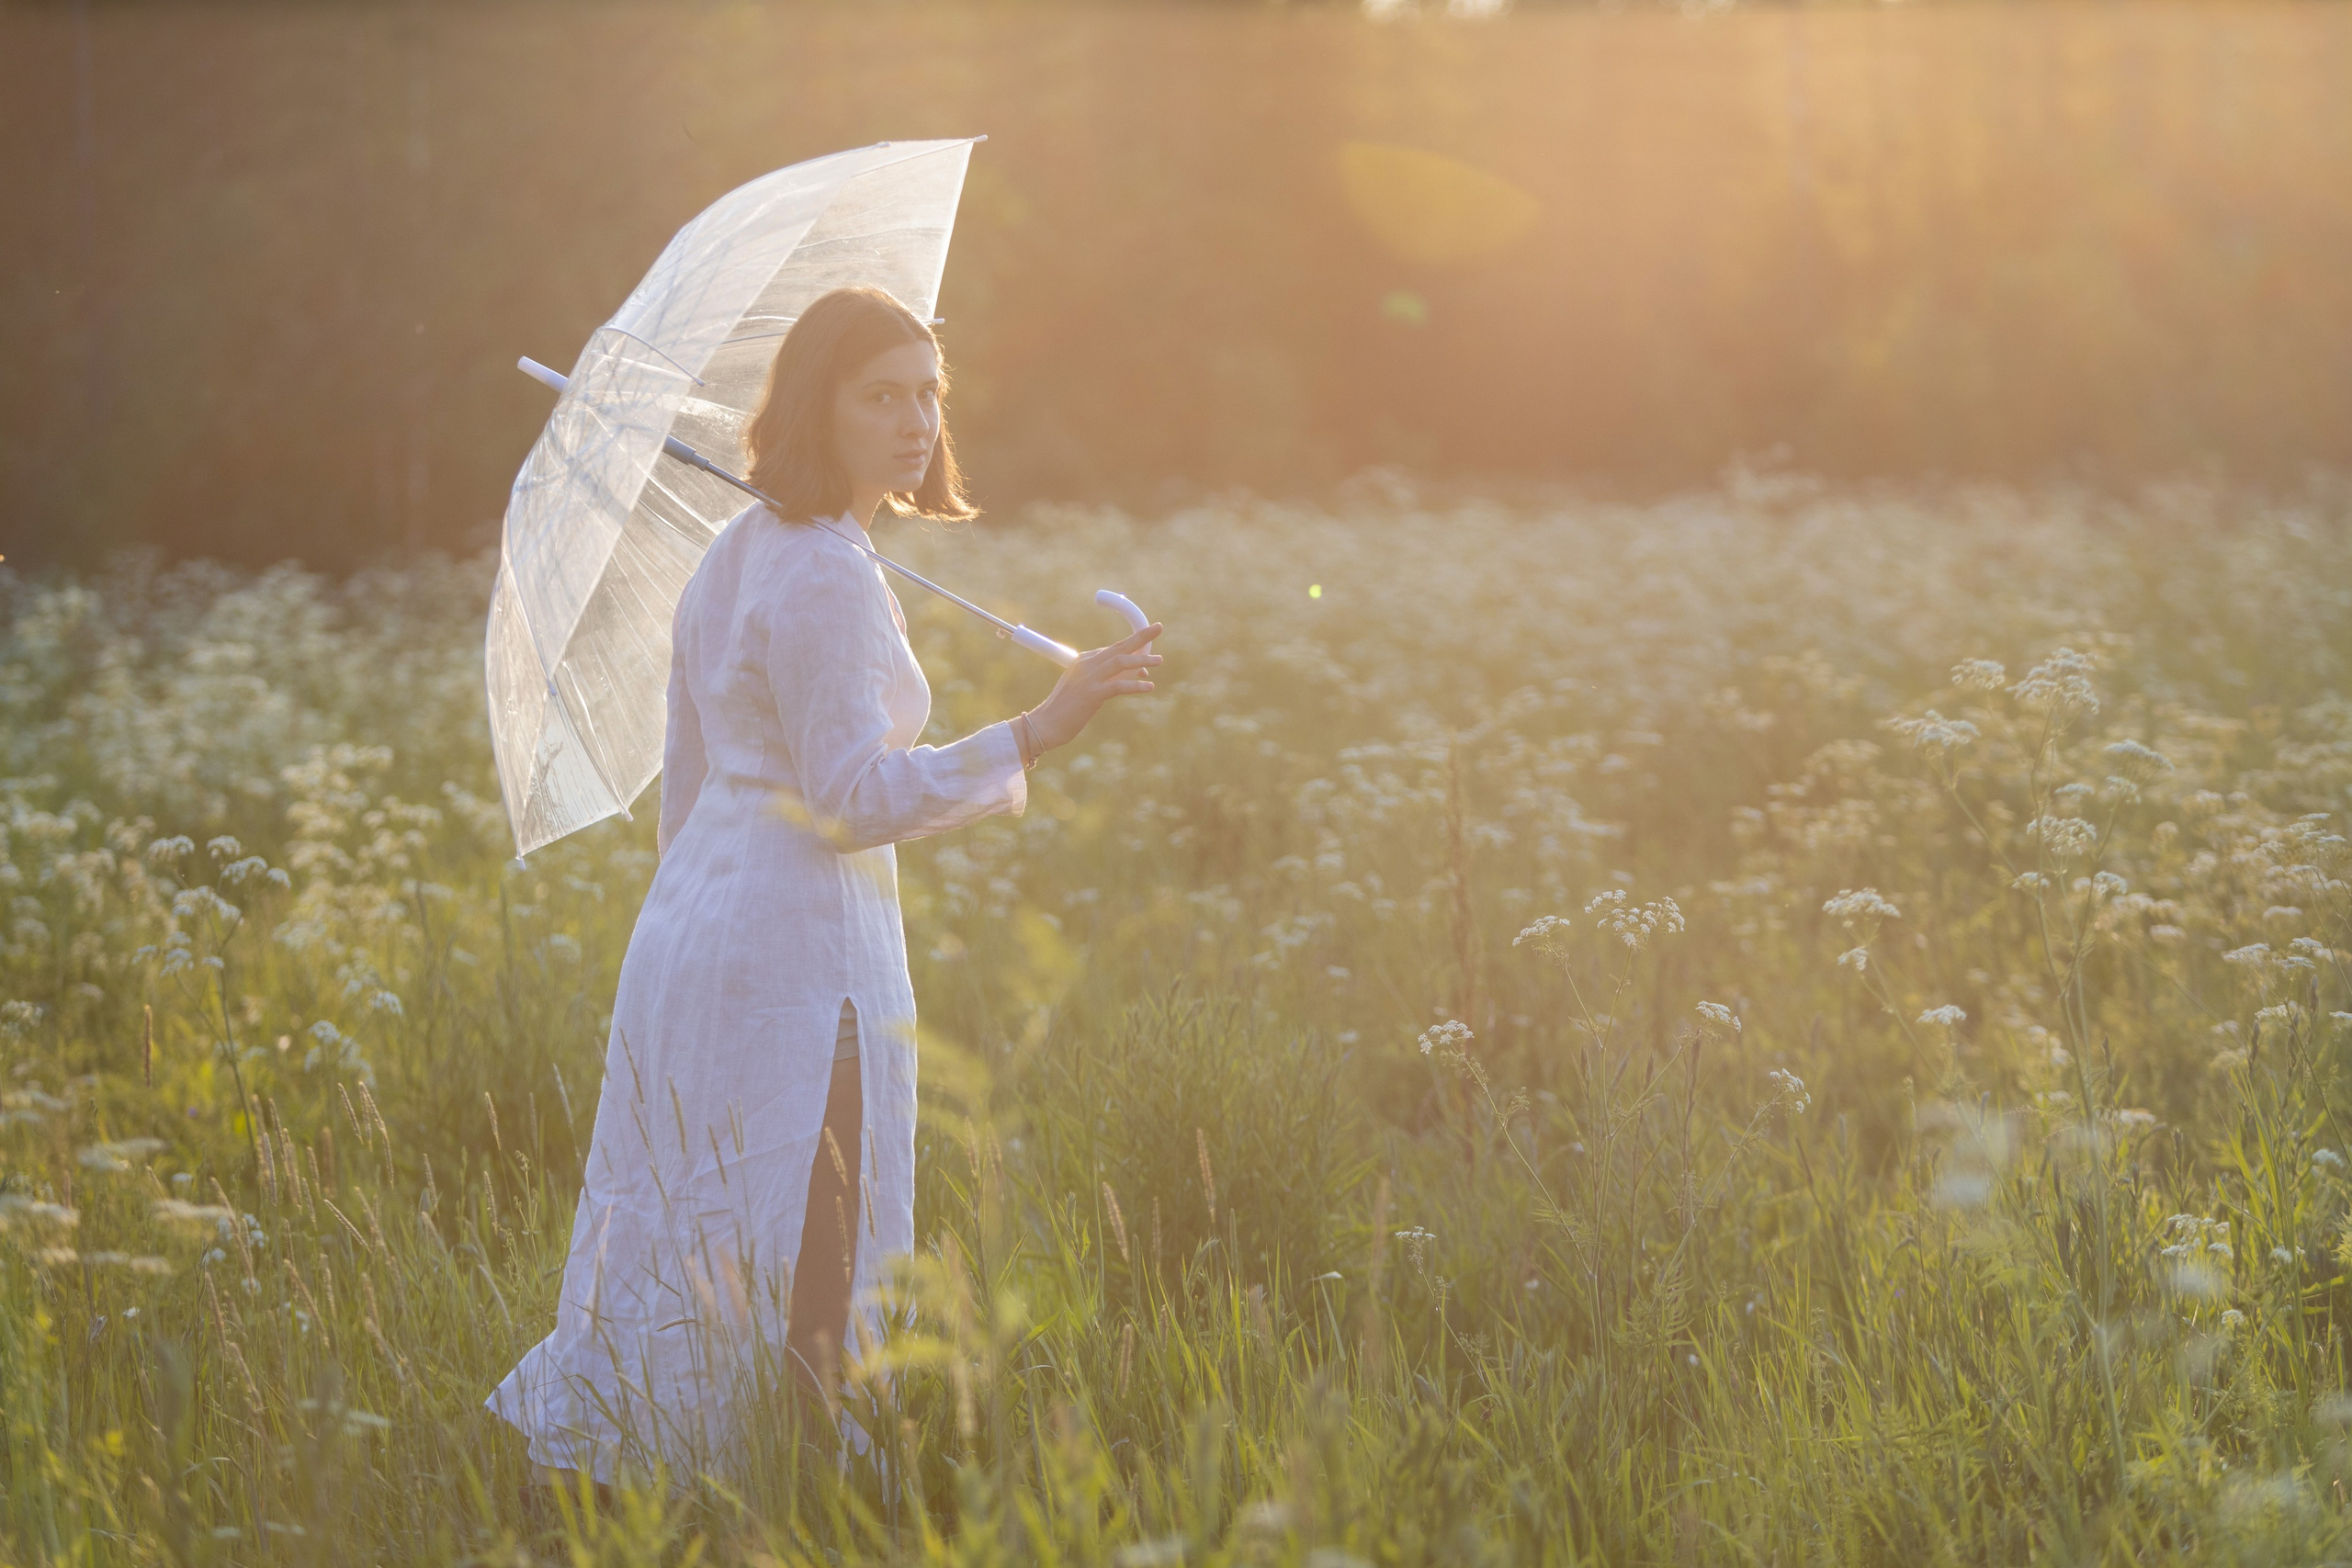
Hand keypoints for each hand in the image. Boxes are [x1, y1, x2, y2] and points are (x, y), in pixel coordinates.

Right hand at [1026, 622, 1163, 752]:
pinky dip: (1135, 686)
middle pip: (1118, 646)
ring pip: (1120, 662)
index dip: (1133, 648)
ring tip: (1160, 660)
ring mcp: (1088, 679)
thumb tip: (1136, 675)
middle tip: (1158, 627)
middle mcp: (1086, 665)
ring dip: (1142, 660)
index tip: (1148, 649)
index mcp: (1083, 661)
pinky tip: (1149, 687)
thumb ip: (1107, 681)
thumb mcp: (1086, 690)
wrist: (1045, 725)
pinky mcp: (1091, 695)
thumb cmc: (1066, 710)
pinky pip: (1118, 686)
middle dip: (1140, 637)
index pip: (1112, 649)